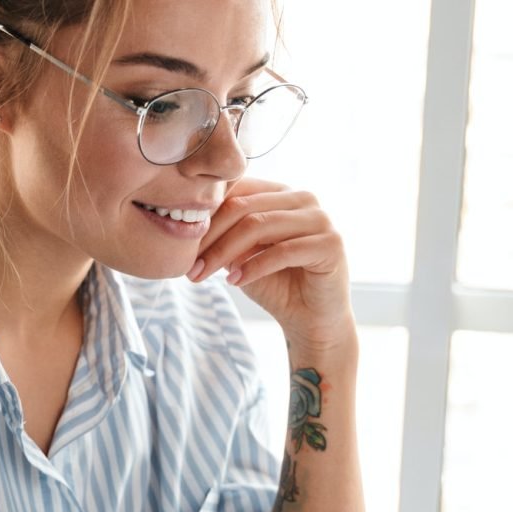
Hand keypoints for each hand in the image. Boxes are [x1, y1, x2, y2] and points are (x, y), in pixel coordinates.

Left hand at [188, 179, 355, 350]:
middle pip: (243, 208)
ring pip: (259, 226)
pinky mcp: (331, 244)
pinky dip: (253, 267)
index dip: (205, 216)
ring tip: (202, 274)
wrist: (310, 320)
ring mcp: (319, 219)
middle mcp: (303, 199)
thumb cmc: (276, 285)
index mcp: (280, 193)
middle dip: (210, 238)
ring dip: (224, 252)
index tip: (181, 246)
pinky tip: (233, 281)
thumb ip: (223, 235)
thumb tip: (186, 224)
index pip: (237, 191)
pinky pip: (283, 251)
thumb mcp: (241, 256)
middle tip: (188, 266)